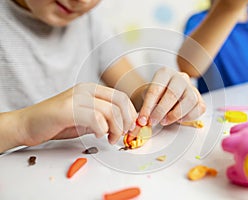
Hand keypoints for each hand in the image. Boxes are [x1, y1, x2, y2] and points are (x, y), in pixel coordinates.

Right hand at [17, 83, 136, 146]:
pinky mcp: (67, 109)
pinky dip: (101, 130)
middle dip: (126, 121)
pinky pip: (95, 118)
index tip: (130, 127)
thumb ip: (103, 118)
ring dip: (115, 129)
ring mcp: (76, 98)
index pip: (121, 97)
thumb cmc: (58, 122)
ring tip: (109, 138)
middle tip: (121, 134)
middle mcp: (85, 90)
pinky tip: (97, 135)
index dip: (131, 113)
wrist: (28, 124)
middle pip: (120, 101)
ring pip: (110, 110)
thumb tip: (124, 125)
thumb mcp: (86, 117)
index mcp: (91, 89)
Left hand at [137, 67, 205, 125]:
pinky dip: (189, 117)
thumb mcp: (147, 97)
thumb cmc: (156, 95)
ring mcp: (192, 87)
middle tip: (153, 122)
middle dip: (161, 111)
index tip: (142, 120)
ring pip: (189, 100)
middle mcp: (180, 77)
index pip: (156, 89)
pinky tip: (178, 120)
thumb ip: (147, 107)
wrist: (166, 94)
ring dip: (175, 114)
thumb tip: (144, 121)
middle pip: (173, 94)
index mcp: (165, 73)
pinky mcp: (200, 98)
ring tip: (165, 121)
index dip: (148, 107)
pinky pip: (199, 108)